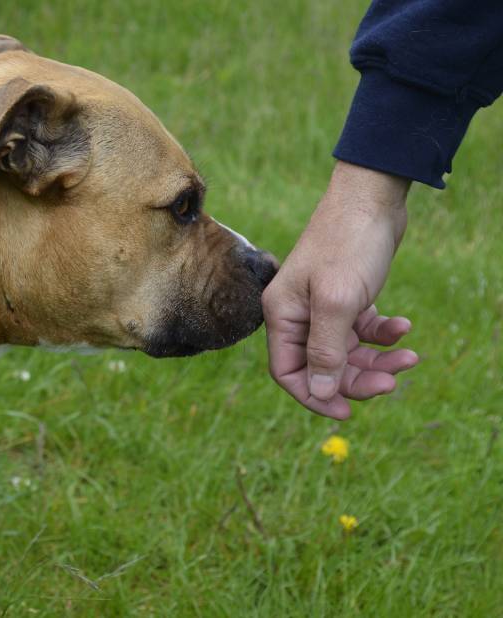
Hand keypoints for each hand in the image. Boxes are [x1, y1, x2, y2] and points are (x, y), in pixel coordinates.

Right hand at [262, 161, 418, 418]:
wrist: (373, 197)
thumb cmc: (348, 244)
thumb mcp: (338, 301)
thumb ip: (326, 350)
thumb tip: (322, 393)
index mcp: (283, 315)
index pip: (288, 372)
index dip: (315, 395)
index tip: (347, 412)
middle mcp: (299, 314)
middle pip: (323, 366)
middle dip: (357, 378)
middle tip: (392, 382)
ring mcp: (323, 307)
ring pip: (347, 351)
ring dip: (378, 359)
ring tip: (410, 355)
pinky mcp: (348, 298)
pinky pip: (363, 331)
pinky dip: (384, 334)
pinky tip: (403, 326)